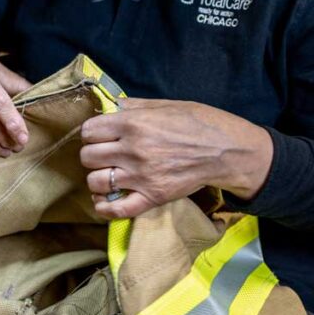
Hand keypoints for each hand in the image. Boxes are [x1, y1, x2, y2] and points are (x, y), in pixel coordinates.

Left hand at [80, 98, 272, 218]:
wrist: (225, 150)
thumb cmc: (198, 122)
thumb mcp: (165, 104)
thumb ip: (135, 106)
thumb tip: (112, 106)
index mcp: (133, 123)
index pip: (89, 130)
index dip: (92, 133)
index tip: (100, 136)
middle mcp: (132, 149)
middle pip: (88, 156)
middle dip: (93, 155)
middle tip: (105, 155)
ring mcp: (141, 176)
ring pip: (95, 182)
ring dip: (98, 179)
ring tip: (108, 176)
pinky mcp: (152, 197)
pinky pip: (115, 209)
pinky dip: (105, 207)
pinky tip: (106, 200)